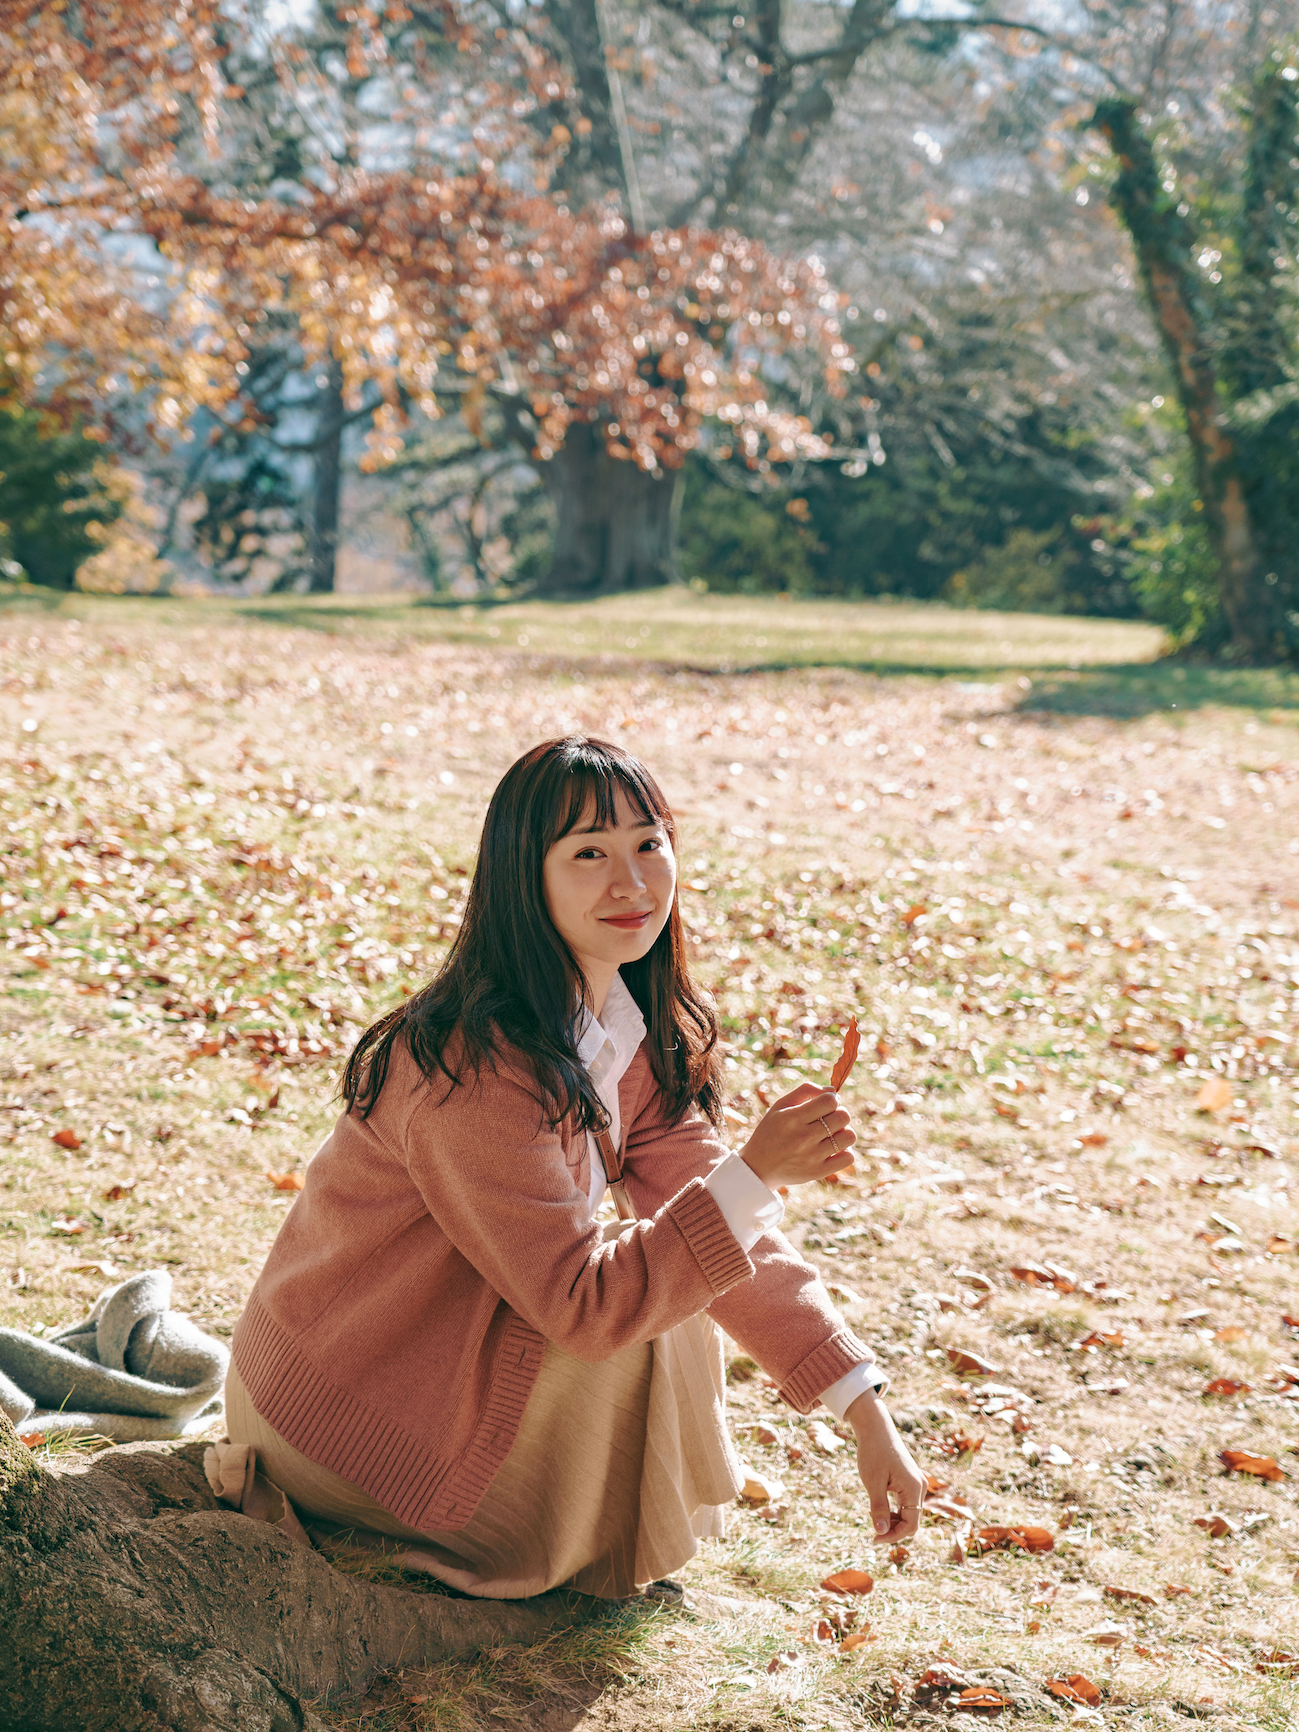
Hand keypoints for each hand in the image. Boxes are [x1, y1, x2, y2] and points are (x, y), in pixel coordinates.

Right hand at [738, 1081, 855, 1190]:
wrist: (759, 1166)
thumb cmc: (772, 1130)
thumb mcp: (780, 1105)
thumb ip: (805, 1090)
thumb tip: (833, 1090)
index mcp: (793, 1118)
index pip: (830, 1101)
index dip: (832, 1099)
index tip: (825, 1104)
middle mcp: (803, 1138)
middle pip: (843, 1117)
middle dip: (839, 1113)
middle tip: (828, 1118)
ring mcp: (812, 1157)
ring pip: (849, 1136)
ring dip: (843, 1132)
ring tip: (830, 1134)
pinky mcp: (818, 1172)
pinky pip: (848, 1158)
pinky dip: (844, 1151)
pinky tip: (831, 1149)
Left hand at [846, 1389, 926, 1542]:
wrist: (875, 1428)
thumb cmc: (873, 1452)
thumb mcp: (873, 1482)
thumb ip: (879, 1509)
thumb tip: (881, 1533)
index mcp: (913, 1488)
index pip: (911, 1525)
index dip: (894, 1537)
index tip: (874, 1539)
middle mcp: (920, 1486)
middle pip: (912, 1521)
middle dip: (894, 1530)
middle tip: (873, 1533)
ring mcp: (916, 1483)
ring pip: (909, 1513)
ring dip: (894, 1521)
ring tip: (875, 1518)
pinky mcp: (910, 1480)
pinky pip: (906, 1503)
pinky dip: (895, 1511)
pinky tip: (880, 1509)